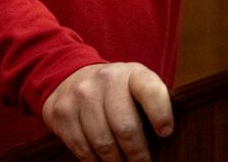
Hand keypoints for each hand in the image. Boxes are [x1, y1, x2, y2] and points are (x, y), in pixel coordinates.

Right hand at [42, 62, 173, 160]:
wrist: (71, 76)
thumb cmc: (116, 91)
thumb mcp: (136, 86)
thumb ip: (151, 105)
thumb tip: (165, 139)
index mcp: (132, 73)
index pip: (150, 91)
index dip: (161, 114)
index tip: (166, 133)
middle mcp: (105, 80)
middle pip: (125, 127)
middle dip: (137, 155)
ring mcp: (81, 95)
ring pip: (102, 143)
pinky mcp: (62, 112)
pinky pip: (81, 148)